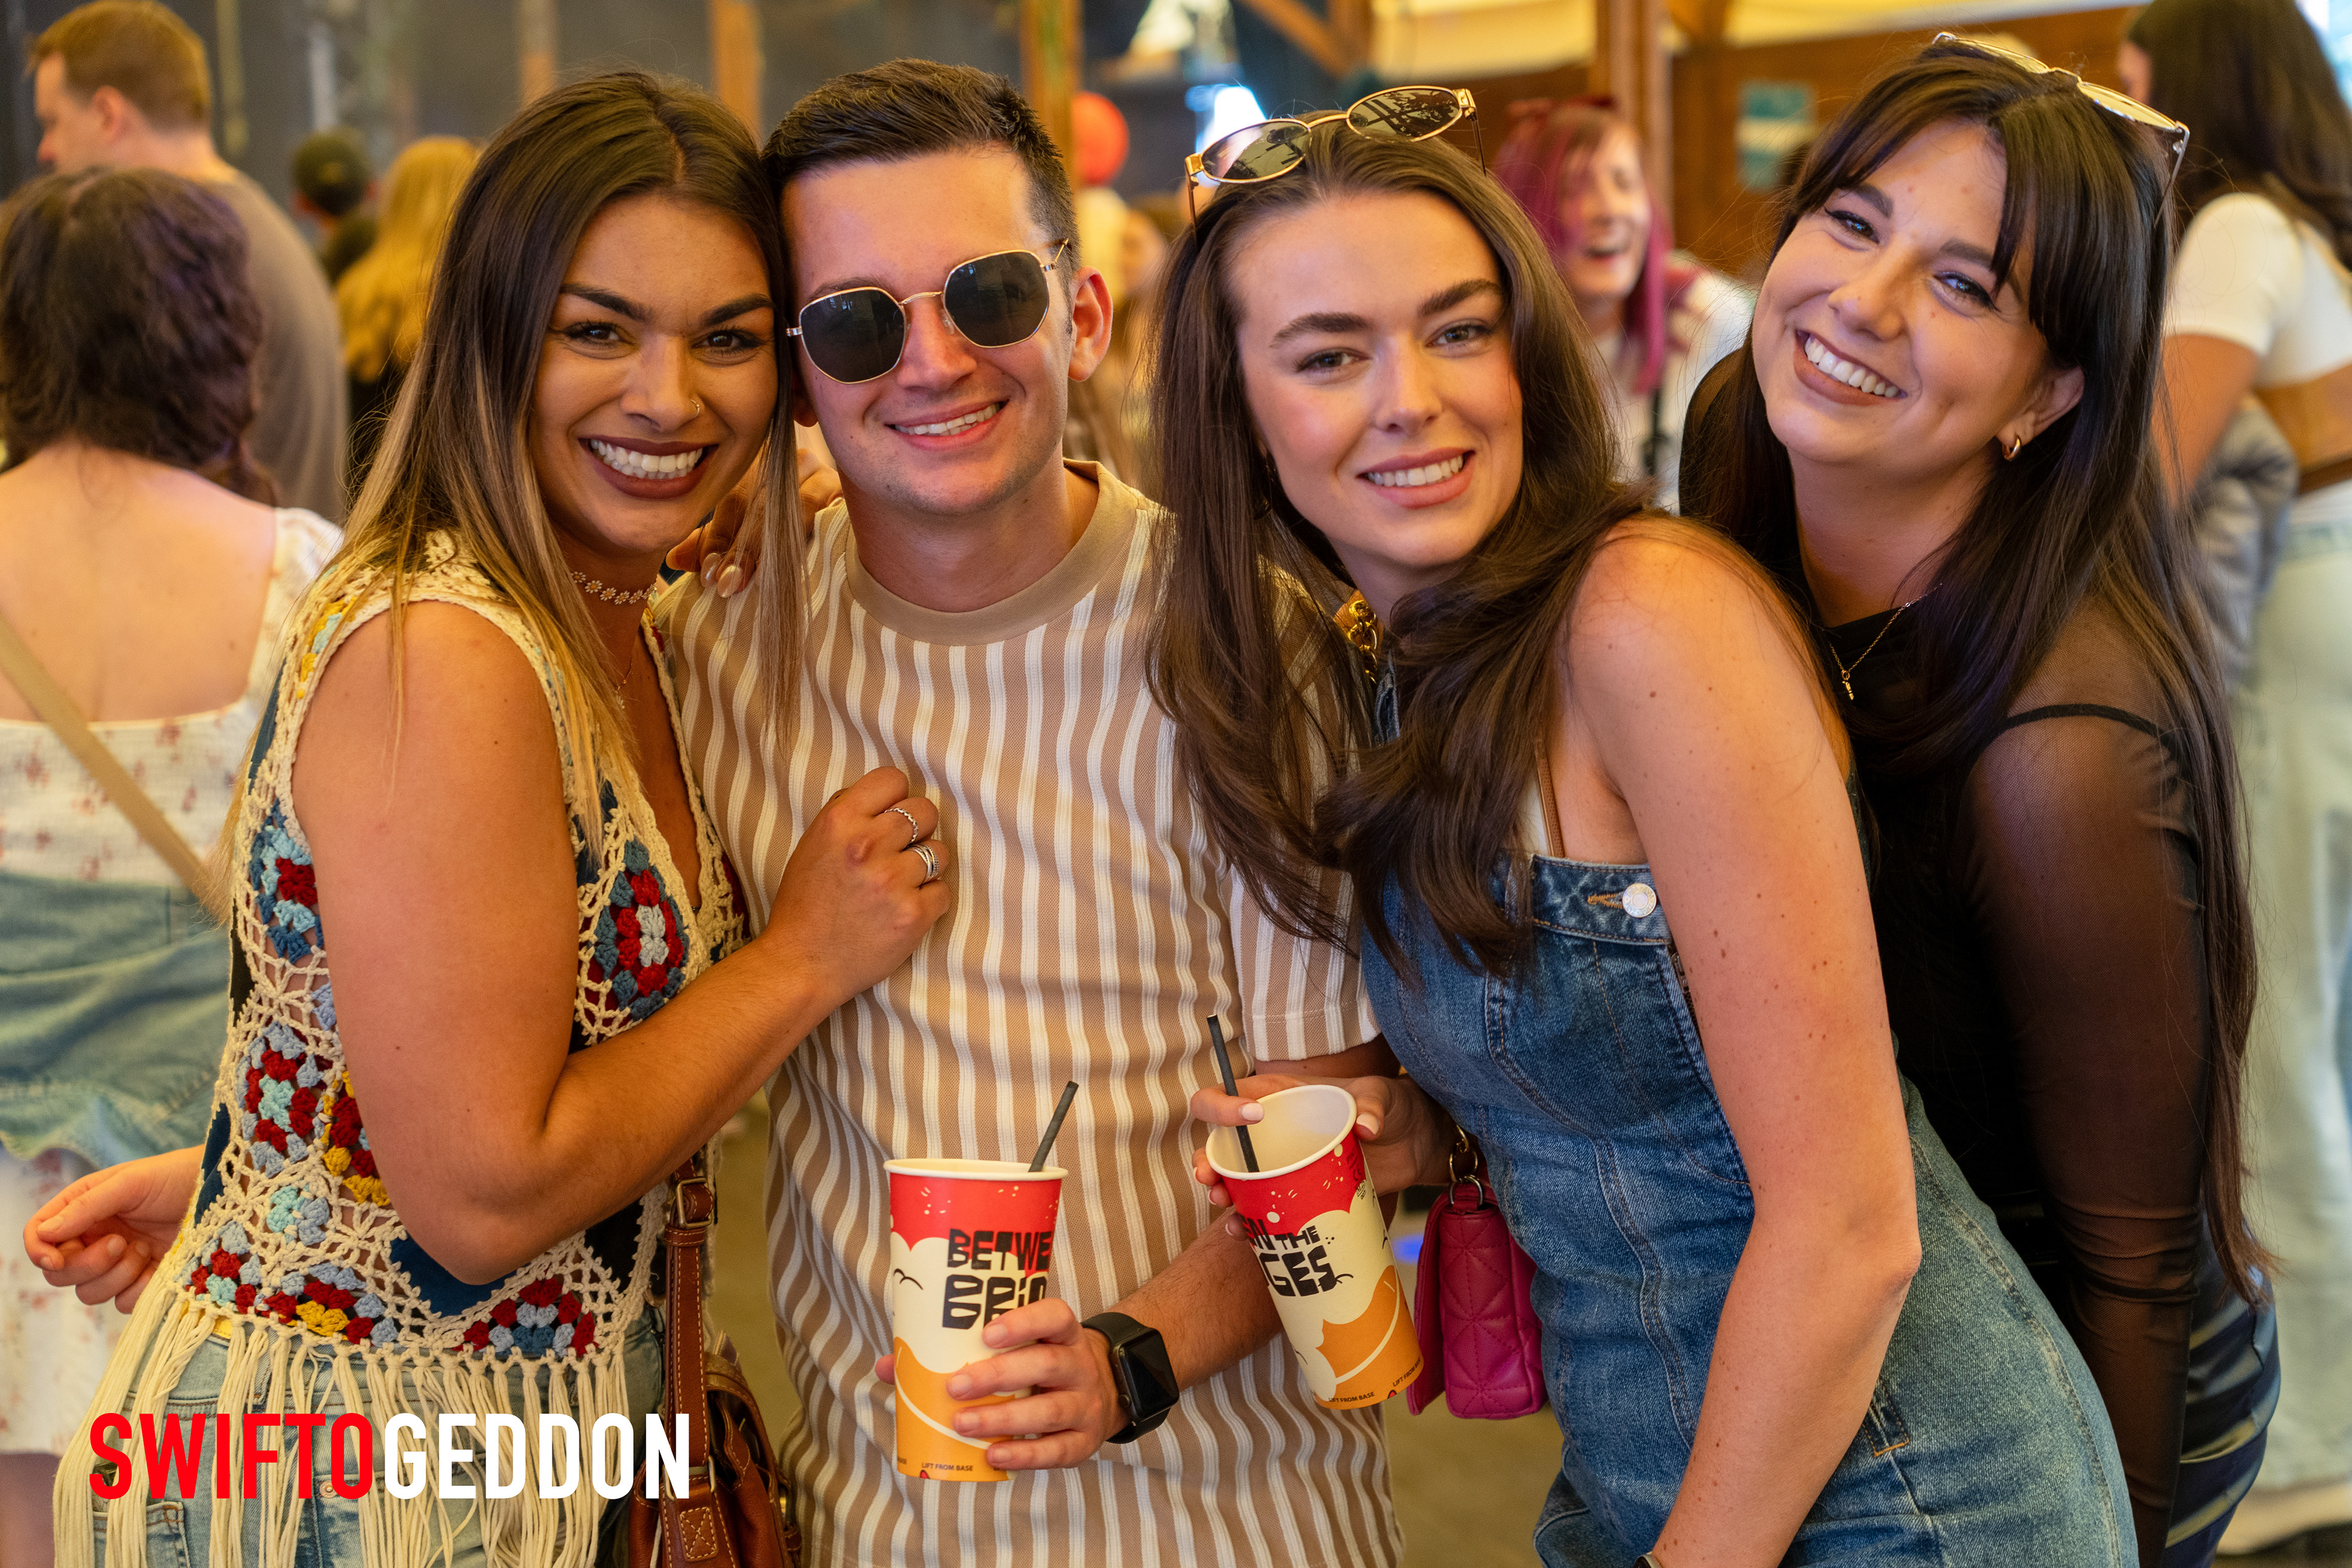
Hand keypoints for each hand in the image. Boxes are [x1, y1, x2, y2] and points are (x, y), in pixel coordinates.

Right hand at [24, 1146, 201, 1311]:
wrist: (227, 1194)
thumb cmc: (177, 1178)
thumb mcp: (130, 1182)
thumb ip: (86, 1206)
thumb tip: (45, 1233)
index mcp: (83, 1210)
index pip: (40, 1237)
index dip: (38, 1252)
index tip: (54, 1259)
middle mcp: (94, 1238)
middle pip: (60, 1273)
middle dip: (85, 1265)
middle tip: (119, 1242)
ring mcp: (119, 1262)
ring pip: (89, 1293)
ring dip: (115, 1275)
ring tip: (143, 1248)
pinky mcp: (144, 1280)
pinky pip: (123, 1303)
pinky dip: (138, 1289)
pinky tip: (158, 1265)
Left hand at [664, 446, 837, 595]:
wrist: (849, 526)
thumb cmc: (782, 534)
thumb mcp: (740, 537)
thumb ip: (709, 544)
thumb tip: (674, 559)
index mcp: (758, 467)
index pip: (734, 498)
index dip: (720, 539)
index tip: (708, 576)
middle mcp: (788, 463)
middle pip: (762, 504)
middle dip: (742, 550)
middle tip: (726, 584)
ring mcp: (821, 474)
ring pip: (794, 507)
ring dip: (773, 548)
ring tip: (753, 580)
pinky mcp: (845, 492)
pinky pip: (826, 511)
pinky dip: (807, 536)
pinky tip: (794, 562)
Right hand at [758, 767, 949, 1004]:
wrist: (801, 964)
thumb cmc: (805, 905)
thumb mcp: (812, 845)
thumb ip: (846, 814)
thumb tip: (884, 795)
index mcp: (839, 822)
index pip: (893, 779)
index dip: (895, 799)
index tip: (889, 818)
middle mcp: (867, 845)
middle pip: (925, 811)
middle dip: (918, 831)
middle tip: (899, 853)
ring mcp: (893, 881)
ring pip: (940, 852)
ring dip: (925, 867)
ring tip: (899, 885)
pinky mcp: (913, 915)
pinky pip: (944, 891)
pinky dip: (929, 901)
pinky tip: (904, 909)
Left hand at [874, 1299, 1123, 1468]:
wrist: (1101, 1393)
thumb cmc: (1038, 1365)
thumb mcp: (1016, 1349)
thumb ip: (957, 1350)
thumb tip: (890, 1366)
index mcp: (1062, 1333)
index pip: (1054, 1316)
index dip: (1024, 1321)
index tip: (986, 1333)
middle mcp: (1079, 1365)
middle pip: (1046, 1364)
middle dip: (998, 1375)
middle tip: (955, 1385)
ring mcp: (1085, 1404)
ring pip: (1049, 1410)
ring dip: (1003, 1418)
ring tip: (962, 1424)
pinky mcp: (1084, 1441)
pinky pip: (1057, 1450)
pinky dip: (1024, 1454)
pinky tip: (993, 1455)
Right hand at [1190, 1071, 1449, 1216]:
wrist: (1416, 1143)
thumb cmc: (1392, 1105)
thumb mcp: (1382, 1095)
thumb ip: (1373, 1104)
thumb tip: (1366, 1127)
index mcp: (1279, 1095)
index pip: (1228, 1092)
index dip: (1223, 1104)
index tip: (1249, 1117)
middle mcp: (1272, 1130)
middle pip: (1221, 1143)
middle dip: (1209, 1160)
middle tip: (1209, 1177)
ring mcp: (1283, 1165)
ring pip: (1237, 1180)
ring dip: (1223, 1194)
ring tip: (1223, 1206)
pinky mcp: (1298, 1194)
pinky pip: (1264, 1209)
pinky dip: (1250, 1222)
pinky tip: (1245, 1234)